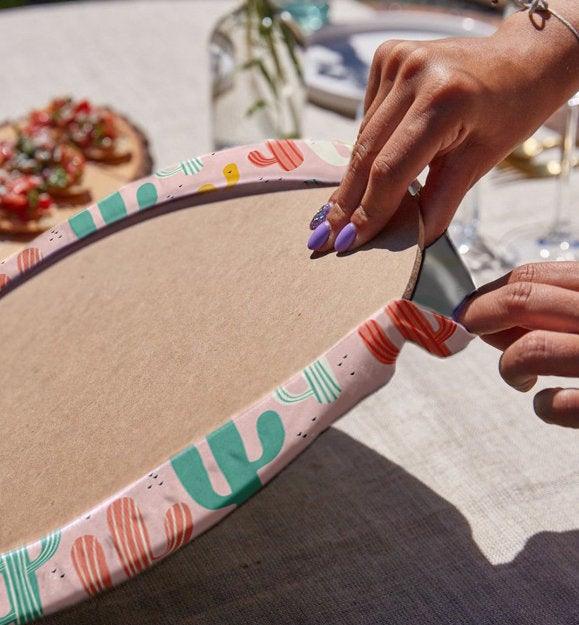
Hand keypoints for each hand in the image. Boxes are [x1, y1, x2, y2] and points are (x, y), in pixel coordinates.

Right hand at [307, 5, 578, 251]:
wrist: (520, 61)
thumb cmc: (508, 113)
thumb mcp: (479, 163)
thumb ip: (439, 204)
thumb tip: (406, 241)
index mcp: (443, 100)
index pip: (390, 170)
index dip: (368, 212)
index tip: (346, 242)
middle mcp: (414, 72)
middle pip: (367, 154)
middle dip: (347, 201)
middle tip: (323, 236)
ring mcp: (397, 58)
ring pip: (363, 137)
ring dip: (353, 177)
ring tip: (337, 212)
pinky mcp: (388, 55)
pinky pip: (368, 116)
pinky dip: (368, 145)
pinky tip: (372, 162)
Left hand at [455, 262, 578, 428]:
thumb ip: (550, 312)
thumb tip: (488, 323)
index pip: (533, 277)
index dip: (487, 294)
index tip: (465, 310)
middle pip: (523, 300)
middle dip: (479, 316)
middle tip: (465, 332)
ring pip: (531, 348)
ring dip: (512, 366)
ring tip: (521, 379)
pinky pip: (557, 404)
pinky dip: (546, 407)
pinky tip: (551, 405)